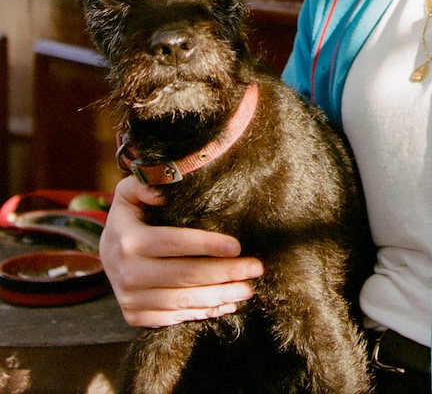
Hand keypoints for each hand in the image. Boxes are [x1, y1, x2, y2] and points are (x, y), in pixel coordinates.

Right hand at [98, 175, 263, 327]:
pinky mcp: (136, 317)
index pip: (173, 243)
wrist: (105, 253)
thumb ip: (145, 183)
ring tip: (248, 288)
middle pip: (184, 276)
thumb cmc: (130, 216)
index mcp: (129, 241)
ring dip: (220, 296)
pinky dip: (204, 312)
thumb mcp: (130, 193)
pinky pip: (175, 317)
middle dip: (224, 273)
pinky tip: (227, 303)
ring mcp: (131, 299)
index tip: (237, 246)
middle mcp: (127, 274)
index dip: (206, 245)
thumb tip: (163, 190)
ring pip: (183, 301)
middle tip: (256, 268)